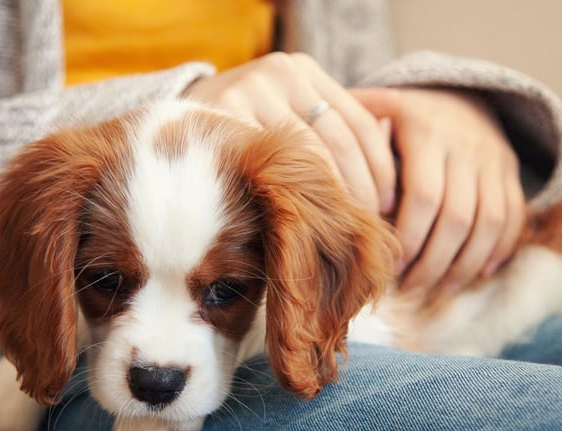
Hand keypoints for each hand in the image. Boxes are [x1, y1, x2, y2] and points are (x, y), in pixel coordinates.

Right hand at [184, 52, 396, 213]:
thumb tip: (388, 185)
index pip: (359, 121)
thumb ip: (321, 137)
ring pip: (312, 154)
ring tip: (345, 230)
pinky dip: (294, 198)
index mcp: (303, 70)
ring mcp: (250, 90)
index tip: (390, 205)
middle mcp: (280, 72)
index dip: (380, 167)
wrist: (171, 132)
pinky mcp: (226, 115)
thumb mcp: (280, 123)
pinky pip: (274, 166)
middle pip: (340, 138)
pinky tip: (304, 223)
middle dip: (363, 187)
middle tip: (370, 226)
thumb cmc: (239, 139)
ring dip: (335, 196)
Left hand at [352, 87, 525, 296]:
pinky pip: (514, 216)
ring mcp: (494, 159)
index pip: (423, 196)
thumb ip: (347, 134)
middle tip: (408, 288)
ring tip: (438, 290)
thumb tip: (314, 166)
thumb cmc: (399, 116)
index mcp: (425, 131)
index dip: (408, 237)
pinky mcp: (511, 173)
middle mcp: (465, 144)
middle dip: (433, 261)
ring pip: (489, 222)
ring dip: (465, 264)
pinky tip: (478, 273)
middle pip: (456, 217)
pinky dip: (500, 249)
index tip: (389, 266)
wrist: (458, 94)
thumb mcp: (373, 111)